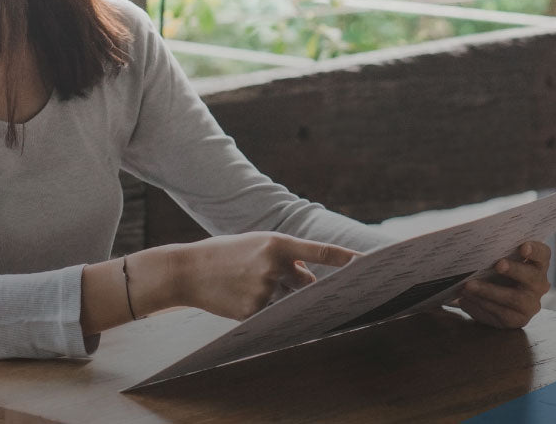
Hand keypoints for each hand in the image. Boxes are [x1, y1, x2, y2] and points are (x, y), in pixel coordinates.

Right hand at [160, 233, 359, 320]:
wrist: (187, 271)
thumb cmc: (223, 255)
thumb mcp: (255, 246)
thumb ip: (284, 259)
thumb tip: (309, 278)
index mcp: (275, 243)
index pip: (321, 252)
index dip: (347, 259)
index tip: (368, 263)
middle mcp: (273, 266)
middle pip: (305, 282)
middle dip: (303, 284)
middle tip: (298, 282)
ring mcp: (263, 290)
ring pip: (286, 298)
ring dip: (277, 294)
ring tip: (244, 281)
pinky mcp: (252, 310)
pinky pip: (269, 312)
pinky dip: (260, 306)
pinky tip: (236, 295)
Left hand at [452, 241, 551, 328]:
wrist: (494, 301)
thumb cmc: (497, 273)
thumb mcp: (500, 261)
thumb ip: (496, 252)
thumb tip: (474, 243)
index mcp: (538, 265)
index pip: (543, 254)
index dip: (535, 250)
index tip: (523, 247)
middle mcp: (539, 285)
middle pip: (531, 276)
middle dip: (514, 270)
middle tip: (498, 264)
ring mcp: (531, 304)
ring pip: (513, 298)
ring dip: (489, 291)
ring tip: (468, 285)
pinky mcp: (518, 320)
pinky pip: (501, 312)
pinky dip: (481, 305)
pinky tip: (466, 299)